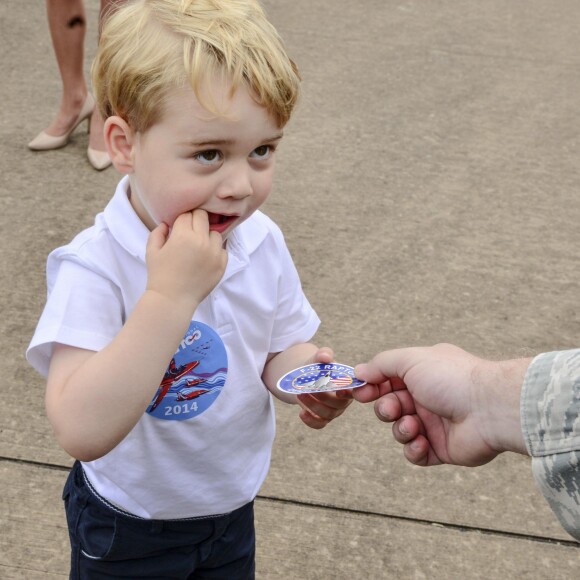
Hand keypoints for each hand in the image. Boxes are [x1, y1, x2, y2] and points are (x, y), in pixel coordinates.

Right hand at [146, 210, 227, 308]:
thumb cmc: (159, 275)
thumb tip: (166, 223)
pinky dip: (215, 250)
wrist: (173, 300)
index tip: (179, 226)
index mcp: (183, 235)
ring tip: (198, 246)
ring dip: (207, 235)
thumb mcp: (152, 251)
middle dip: (195, 221)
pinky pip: (222, 249)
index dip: (182, 219)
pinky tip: (205, 257)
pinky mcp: (222, 264)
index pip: (187, 214)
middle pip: (203, 217)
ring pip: (215, 232)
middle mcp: (201, 241)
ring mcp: (214, 253)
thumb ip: (158, 233)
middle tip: (189, 232)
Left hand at [297, 347, 353, 428]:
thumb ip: (323, 354)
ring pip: (328, 414)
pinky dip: (310, 421)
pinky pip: (319, 424)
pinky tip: (301, 412)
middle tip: (308, 388)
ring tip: (300, 394)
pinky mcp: (322, 418)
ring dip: (313, 406)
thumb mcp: (318, 358)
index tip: (338, 389)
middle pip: (338, 404)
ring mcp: (333, 411)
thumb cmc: (316, 366)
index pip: (352, 392)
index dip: (347, 393)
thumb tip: (325, 356)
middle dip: (323, 397)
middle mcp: (343, 400)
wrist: (304, 377)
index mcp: (347, 385)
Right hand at [353, 344, 528, 466]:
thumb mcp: (411, 360)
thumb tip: (358, 371)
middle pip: (390, 406)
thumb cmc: (451, 379)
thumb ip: (381, 364)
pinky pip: (415, 453)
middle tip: (394, 409)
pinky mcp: (441, 449)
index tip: (360, 392)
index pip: (387, 380)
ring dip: (401, 428)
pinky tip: (422, 442)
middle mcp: (427, 397)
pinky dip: (413, 449)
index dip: (372, 387)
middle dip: (386, 408)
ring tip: (414, 426)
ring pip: (400, 430)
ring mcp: (434, 424)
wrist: (489, 409)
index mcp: (422, 374)